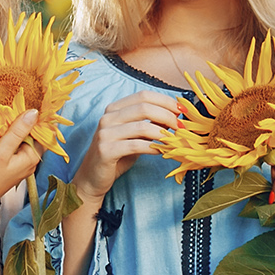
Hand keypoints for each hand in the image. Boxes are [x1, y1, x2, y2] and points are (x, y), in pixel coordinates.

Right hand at [0, 110, 43, 211]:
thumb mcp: (1, 150)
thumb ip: (18, 131)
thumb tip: (35, 112)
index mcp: (32, 159)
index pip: (42, 134)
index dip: (36, 119)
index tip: (28, 104)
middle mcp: (28, 163)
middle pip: (31, 137)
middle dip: (22, 123)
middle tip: (12, 109)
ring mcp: (18, 165)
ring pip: (20, 141)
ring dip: (12, 130)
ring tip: (3, 118)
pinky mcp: (7, 166)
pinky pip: (11, 148)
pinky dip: (6, 139)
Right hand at [70, 91, 184, 201]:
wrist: (93, 178)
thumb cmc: (117, 156)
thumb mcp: (135, 136)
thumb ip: (151, 124)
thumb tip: (175, 114)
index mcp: (114, 109)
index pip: (143, 95)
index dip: (165, 101)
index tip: (181, 111)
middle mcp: (107, 117)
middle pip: (144, 107)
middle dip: (167, 115)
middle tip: (181, 126)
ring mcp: (105, 133)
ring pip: (142, 126)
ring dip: (163, 133)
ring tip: (174, 140)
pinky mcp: (105, 150)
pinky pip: (136, 146)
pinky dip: (153, 148)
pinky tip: (161, 152)